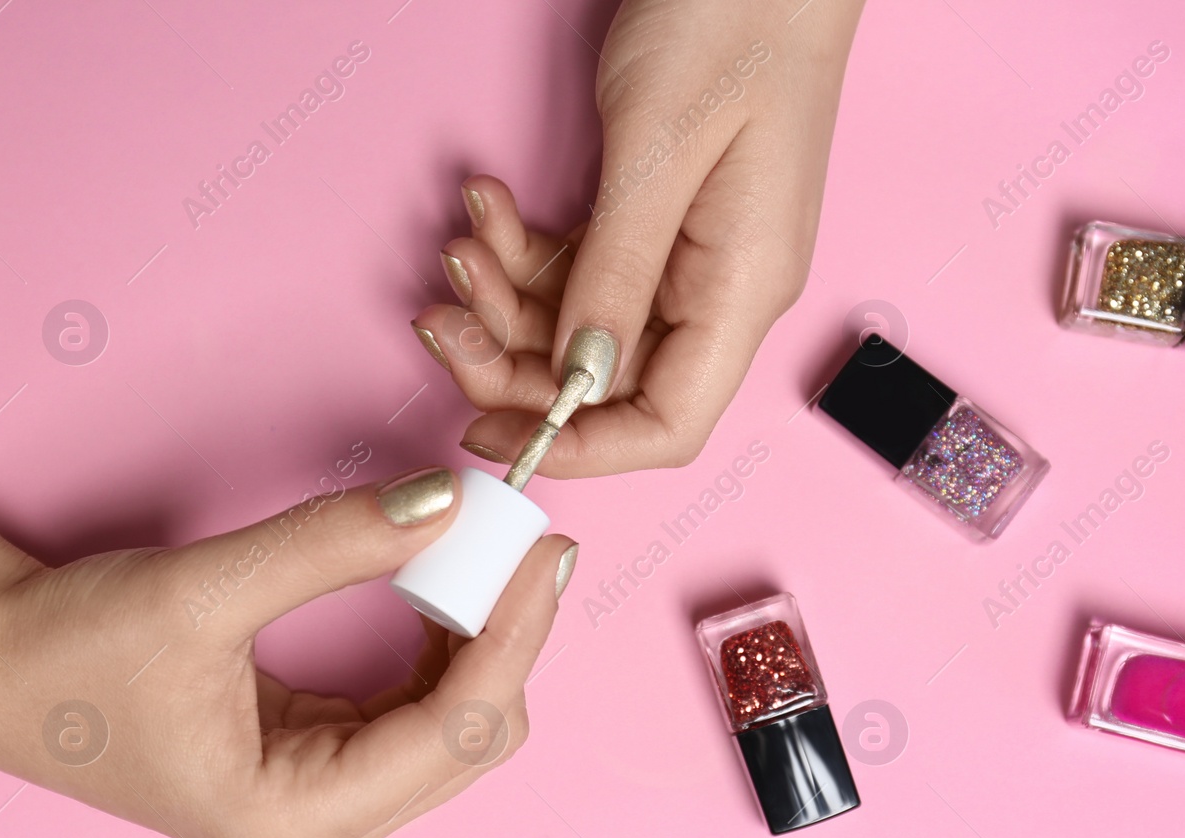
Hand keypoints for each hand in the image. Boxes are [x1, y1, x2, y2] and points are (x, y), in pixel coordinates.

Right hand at [0, 425, 576, 837]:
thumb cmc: (71, 649)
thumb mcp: (203, 591)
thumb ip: (332, 545)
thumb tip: (447, 503)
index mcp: (296, 817)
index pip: (457, 729)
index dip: (516, 633)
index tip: (546, 548)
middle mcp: (322, 828)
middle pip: (473, 739)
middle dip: (510, 637)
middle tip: (528, 539)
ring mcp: (324, 802)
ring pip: (454, 726)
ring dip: (481, 639)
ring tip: (490, 552)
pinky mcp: (319, 763)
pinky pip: (416, 711)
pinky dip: (442, 648)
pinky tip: (441, 588)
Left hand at [412, 0, 864, 475]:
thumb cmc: (735, 20)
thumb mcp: (657, 149)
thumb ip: (615, 272)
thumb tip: (577, 379)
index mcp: (741, 291)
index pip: (666, 423)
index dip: (579, 448)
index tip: (491, 433)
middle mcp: (719, 291)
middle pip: (608, 384)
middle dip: (515, 363)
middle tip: (443, 319)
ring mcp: (688, 259)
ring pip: (581, 329)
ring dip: (507, 298)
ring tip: (461, 240)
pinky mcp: (658, 224)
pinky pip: (580, 271)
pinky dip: (525, 251)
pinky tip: (488, 204)